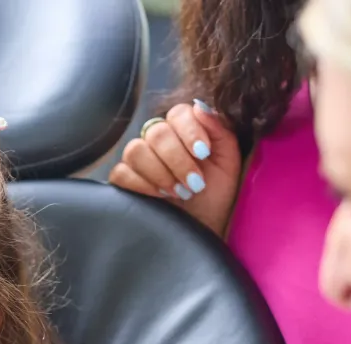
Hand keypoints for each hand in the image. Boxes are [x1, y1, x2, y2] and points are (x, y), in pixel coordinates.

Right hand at [108, 100, 242, 235]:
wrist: (203, 229)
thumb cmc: (215, 197)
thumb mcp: (228, 163)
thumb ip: (221, 131)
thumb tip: (200, 106)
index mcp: (184, 131)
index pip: (178, 113)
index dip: (190, 131)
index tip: (203, 153)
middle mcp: (158, 141)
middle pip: (156, 132)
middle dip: (178, 159)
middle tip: (195, 184)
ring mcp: (139, 160)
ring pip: (136, 150)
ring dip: (160, 172)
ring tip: (179, 192)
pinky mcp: (125, 181)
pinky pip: (122, 172)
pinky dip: (142, 184)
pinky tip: (159, 196)